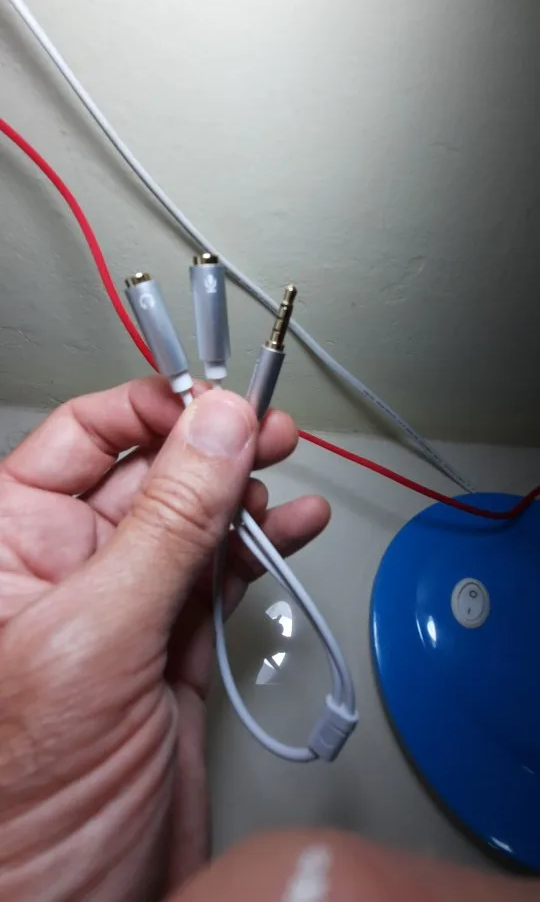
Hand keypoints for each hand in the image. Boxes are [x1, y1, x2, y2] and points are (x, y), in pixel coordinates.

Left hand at [0, 378, 329, 900]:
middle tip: (267, 430)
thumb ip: (164, 526)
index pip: (84, 436)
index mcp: (10, 544)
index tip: (217, 402)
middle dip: (211, 446)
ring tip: (285, 472)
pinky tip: (290, 527)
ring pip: (193, 524)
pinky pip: (221, 582)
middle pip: (148, 473)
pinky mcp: (172, 654)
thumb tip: (214, 431)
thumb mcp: (94, 636)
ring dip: (244, 495)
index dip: (153, 409)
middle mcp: (65, 568)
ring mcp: (125, 611)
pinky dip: (261, 552)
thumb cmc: (17, 802)